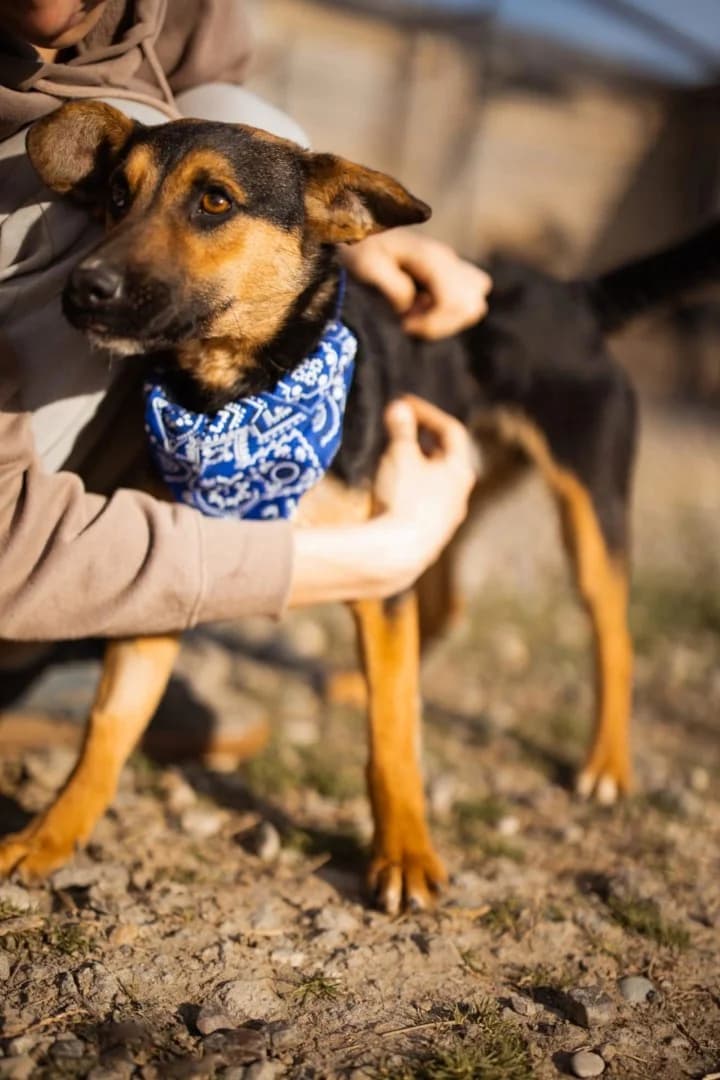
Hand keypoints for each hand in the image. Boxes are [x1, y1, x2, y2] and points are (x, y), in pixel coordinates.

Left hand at [340, 229, 491, 338]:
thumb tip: (411, 306)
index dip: (431, 323)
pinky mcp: (452, 273)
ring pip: (475, 305)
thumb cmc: (359, 250)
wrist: (357, 232)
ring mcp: (453, 265)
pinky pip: (469, 302)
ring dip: (448, 320)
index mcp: (430, 257)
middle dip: (441, 324)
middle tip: (410, 321)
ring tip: (417, 315)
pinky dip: (449, 314)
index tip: (404, 324)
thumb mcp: (367, 266)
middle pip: (472, 306)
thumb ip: (393, 286)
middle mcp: (448, 259)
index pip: (454, 302)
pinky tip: (423, 309)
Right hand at [373, 395, 478, 567]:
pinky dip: (410, 491)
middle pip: (446, 459)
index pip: (451, 431)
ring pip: (435, 485)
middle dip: (423, 440)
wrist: (397, 554)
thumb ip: (400, 429)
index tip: (404, 404)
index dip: (427, 413)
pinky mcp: (430, 537)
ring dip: (417, 467)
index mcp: (459, 471)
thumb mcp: (399, 456)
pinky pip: (423, 506)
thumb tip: (399, 407)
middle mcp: (459, 495)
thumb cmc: (403, 499)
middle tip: (403, 429)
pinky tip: (390, 494)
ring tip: (394, 460)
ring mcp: (447, 519)